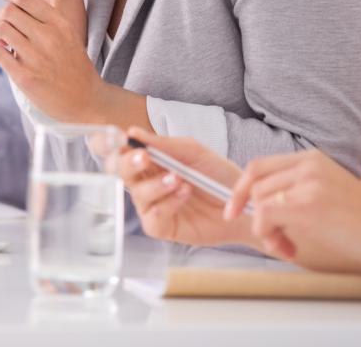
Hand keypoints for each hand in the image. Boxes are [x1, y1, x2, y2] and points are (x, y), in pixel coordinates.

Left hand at [0, 0, 108, 122]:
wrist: (87, 101)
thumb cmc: (74, 66)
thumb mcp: (67, 35)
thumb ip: (43, 21)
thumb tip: (10, 9)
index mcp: (59, 23)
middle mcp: (47, 37)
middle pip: (7, 11)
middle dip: (1, 16)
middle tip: (5, 25)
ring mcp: (35, 57)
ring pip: (0, 30)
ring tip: (6, 42)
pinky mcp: (24, 77)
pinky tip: (9, 57)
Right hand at [117, 127, 252, 246]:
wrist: (245, 202)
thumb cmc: (219, 175)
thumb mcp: (193, 152)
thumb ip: (163, 144)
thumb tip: (133, 132)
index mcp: (151, 162)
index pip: (123, 152)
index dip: (115, 146)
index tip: (122, 139)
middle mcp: (147, 183)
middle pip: (121, 173)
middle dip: (129, 163)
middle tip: (145, 157)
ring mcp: (154, 206)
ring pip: (137, 195)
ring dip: (156, 185)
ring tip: (179, 179)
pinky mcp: (163, 227)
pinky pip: (152, 218)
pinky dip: (166, 204)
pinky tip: (183, 194)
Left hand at [226, 150, 360, 268]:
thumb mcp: (326, 192)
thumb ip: (296, 190)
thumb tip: (257, 205)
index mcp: (311, 159)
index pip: (258, 166)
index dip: (240, 189)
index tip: (234, 211)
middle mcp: (307, 165)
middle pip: (255, 185)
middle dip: (256, 216)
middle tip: (276, 240)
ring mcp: (308, 182)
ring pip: (258, 201)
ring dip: (266, 230)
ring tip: (289, 246)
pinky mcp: (309, 204)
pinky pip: (265, 215)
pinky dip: (268, 235)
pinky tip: (290, 249)